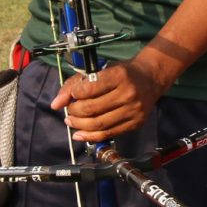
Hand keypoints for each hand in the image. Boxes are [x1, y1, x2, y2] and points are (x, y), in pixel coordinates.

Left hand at [50, 55, 166, 141]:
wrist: (150, 78)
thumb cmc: (122, 73)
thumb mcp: (101, 70)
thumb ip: (76, 83)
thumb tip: (56, 103)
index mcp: (119, 76)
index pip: (89, 88)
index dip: (74, 94)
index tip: (72, 95)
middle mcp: (128, 93)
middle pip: (92, 109)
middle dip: (74, 112)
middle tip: (69, 110)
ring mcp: (133, 110)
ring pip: (98, 125)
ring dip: (79, 125)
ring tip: (71, 120)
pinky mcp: (135, 123)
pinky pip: (108, 134)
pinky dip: (90, 136)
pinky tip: (80, 133)